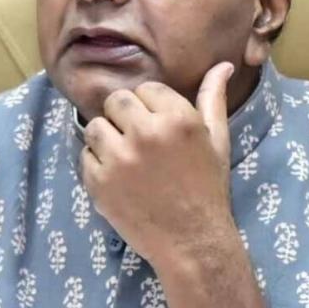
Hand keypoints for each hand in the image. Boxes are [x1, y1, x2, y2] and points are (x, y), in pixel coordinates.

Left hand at [80, 61, 235, 267]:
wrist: (192, 242)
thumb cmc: (208, 189)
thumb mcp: (217, 142)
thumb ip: (213, 99)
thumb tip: (223, 65)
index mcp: (177, 119)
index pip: (146, 88)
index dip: (151, 107)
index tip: (158, 127)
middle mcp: (145, 134)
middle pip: (117, 101)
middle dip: (125, 117)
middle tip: (139, 141)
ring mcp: (118, 159)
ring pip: (95, 127)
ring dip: (107, 139)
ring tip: (126, 159)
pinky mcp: (97, 183)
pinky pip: (85, 157)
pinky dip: (97, 166)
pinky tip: (119, 180)